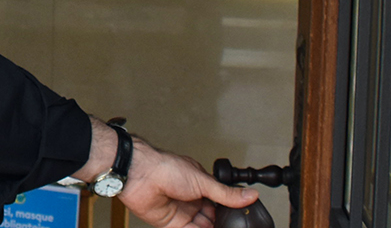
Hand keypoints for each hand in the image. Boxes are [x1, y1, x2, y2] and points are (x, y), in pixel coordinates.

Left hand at [72, 119, 257, 227]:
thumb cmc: (166, 168)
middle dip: (221, 223)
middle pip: (212, 217)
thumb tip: (250, 195)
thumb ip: (226, 194)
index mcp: (200, 185)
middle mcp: (191, 199)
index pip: (219, 202)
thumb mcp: (203, 181)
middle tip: (233, 227)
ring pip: (202, 226)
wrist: (140, 175)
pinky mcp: (171, 224)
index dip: (229, 211)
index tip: (241, 219)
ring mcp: (182, 212)